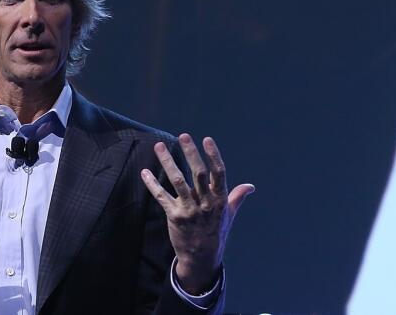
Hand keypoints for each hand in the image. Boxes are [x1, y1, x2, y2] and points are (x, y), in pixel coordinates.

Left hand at [140, 133, 253, 294]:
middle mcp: (206, 202)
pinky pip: (162, 197)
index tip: (207, 139)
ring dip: (167, 162)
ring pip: (178, 181)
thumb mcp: (229, 215)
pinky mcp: (175, 216)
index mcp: (220, 199)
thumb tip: (251, 186)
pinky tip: (145, 172)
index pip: (219, 173)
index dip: (213, 155)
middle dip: (191, 153)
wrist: (202, 258)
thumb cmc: (217, 233)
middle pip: (198, 173)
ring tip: (159, 146)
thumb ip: (237, 197)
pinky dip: (152, 184)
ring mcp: (190, 209)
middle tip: (183, 136)